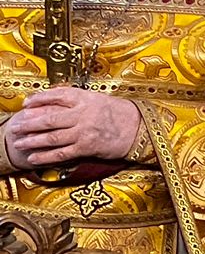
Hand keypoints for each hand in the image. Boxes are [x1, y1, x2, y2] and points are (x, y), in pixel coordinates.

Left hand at [4, 88, 142, 167]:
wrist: (140, 129)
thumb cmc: (120, 113)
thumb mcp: (99, 99)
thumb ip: (78, 100)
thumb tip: (53, 102)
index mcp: (87, 98)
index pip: (58, 95)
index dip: (39, 99)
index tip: (26, 102)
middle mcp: (84, 114)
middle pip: (49, 119)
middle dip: (29, 124)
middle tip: (16, 126)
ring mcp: (84, 132)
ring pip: (51, 137)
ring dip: (32, 141)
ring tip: (18, 143)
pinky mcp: (87, 147)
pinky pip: (61, 153)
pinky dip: (45, 156)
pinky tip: (33, 158)